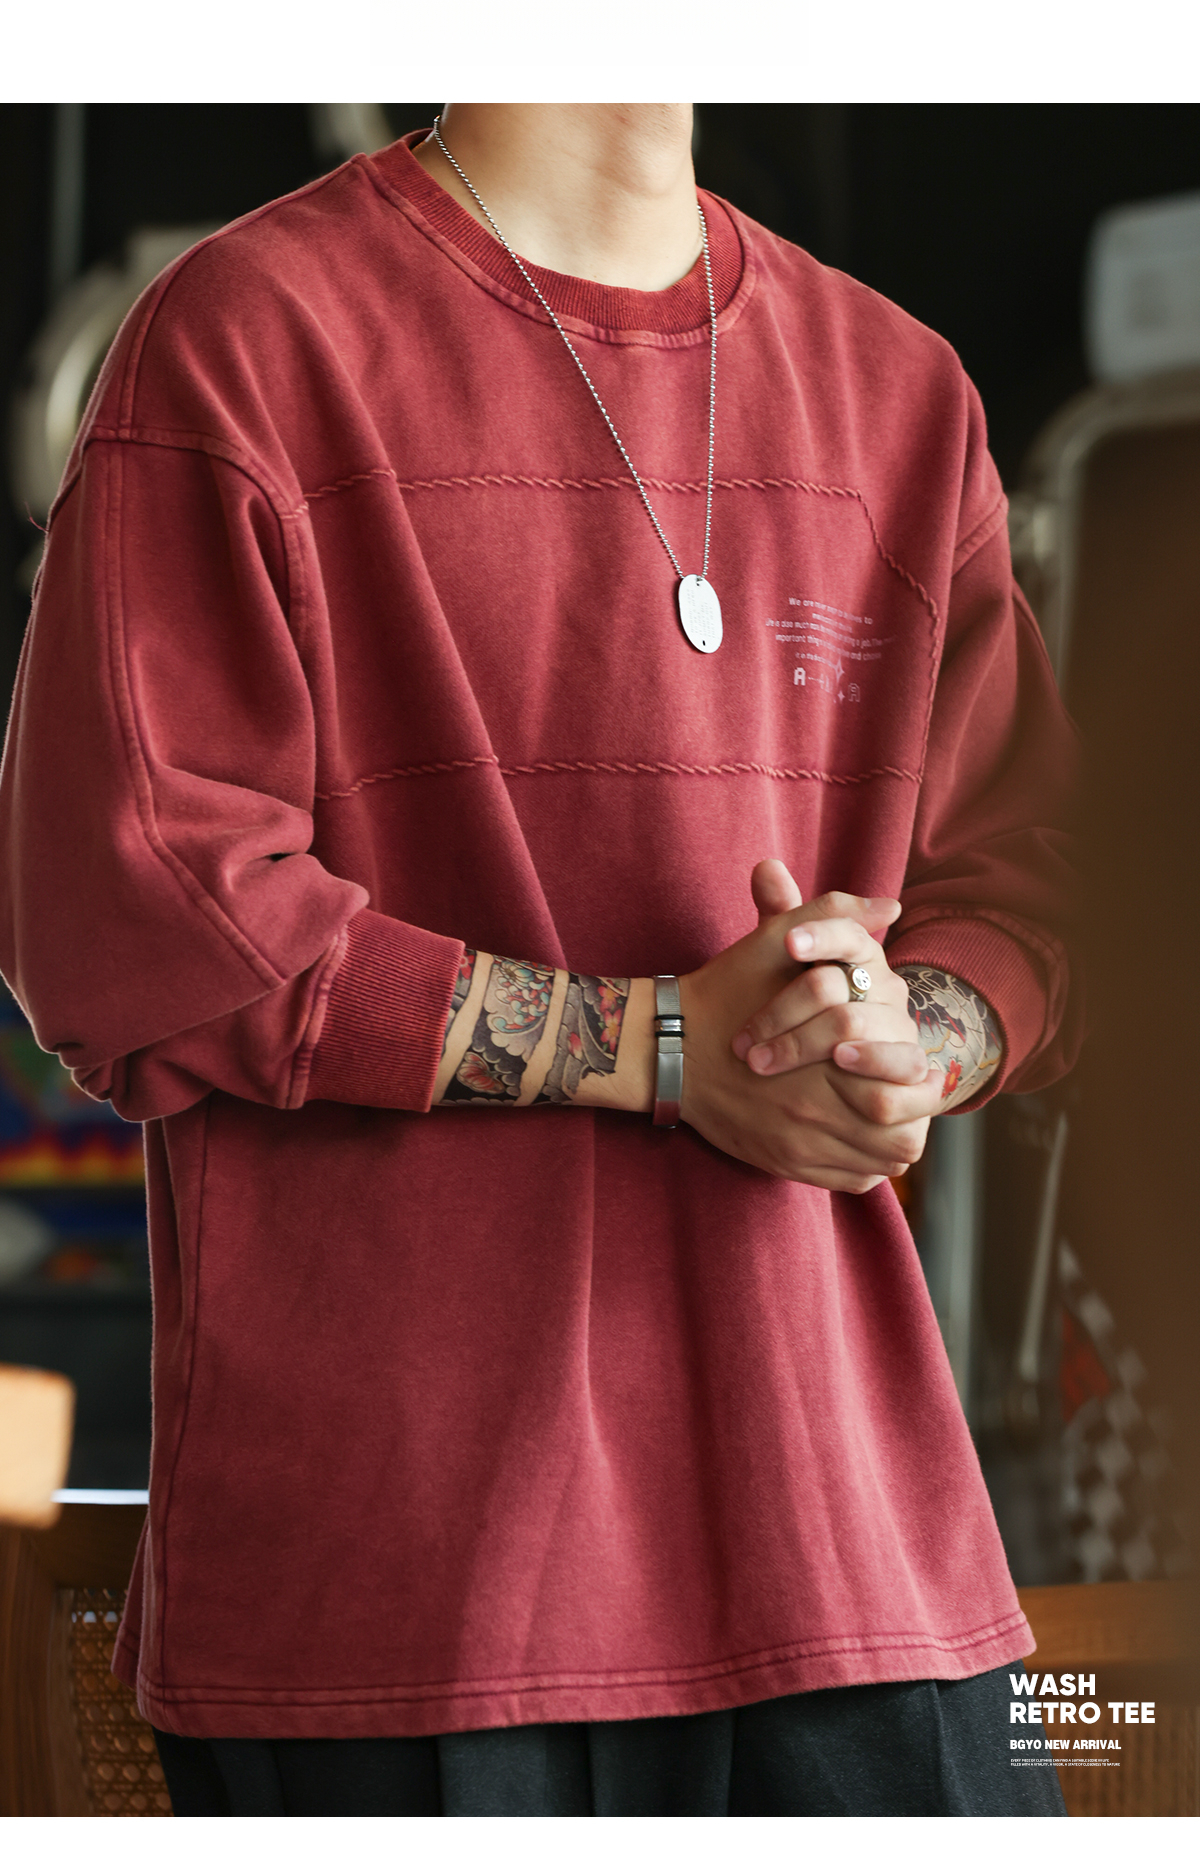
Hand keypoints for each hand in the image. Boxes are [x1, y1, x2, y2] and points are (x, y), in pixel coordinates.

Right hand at [677, 863, 941, 1191]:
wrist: (670, 1046)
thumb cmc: (728, 989)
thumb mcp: (778, 940)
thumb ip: (836, 915)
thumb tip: (892, 905)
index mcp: (829, 1054)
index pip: (908, 1084)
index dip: (922, 1079)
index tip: (918, 1067)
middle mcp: (817, 1109)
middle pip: (901, 1134)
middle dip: (915, 1117)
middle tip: (911, 1096)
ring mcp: (799, 1144)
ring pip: (880, 1162)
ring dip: (893, 1143)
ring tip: (891, 1119)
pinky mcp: (784, 1164)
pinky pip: (850, 1180)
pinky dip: (865, 1166)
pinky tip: (859, 1139)